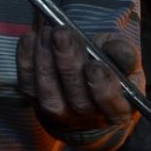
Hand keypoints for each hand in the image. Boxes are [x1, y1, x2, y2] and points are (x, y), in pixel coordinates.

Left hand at [16, 25, 142, 134]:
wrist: (86, 79)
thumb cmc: (110, 67)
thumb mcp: (124, 59)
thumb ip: (124, 54)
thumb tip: (117, 51)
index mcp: (118, 111)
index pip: (111, 106)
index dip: (102, 87)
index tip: (94, 65)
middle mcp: (88, 118)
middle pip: (77, 100)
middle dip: (68, 64)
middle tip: (63, 34)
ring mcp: (60, 114)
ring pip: (49, 94)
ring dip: (45, 60)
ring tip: (48, 32)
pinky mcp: (36, 102)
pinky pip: (27, 85)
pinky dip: (26, 61)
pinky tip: (31, 38)